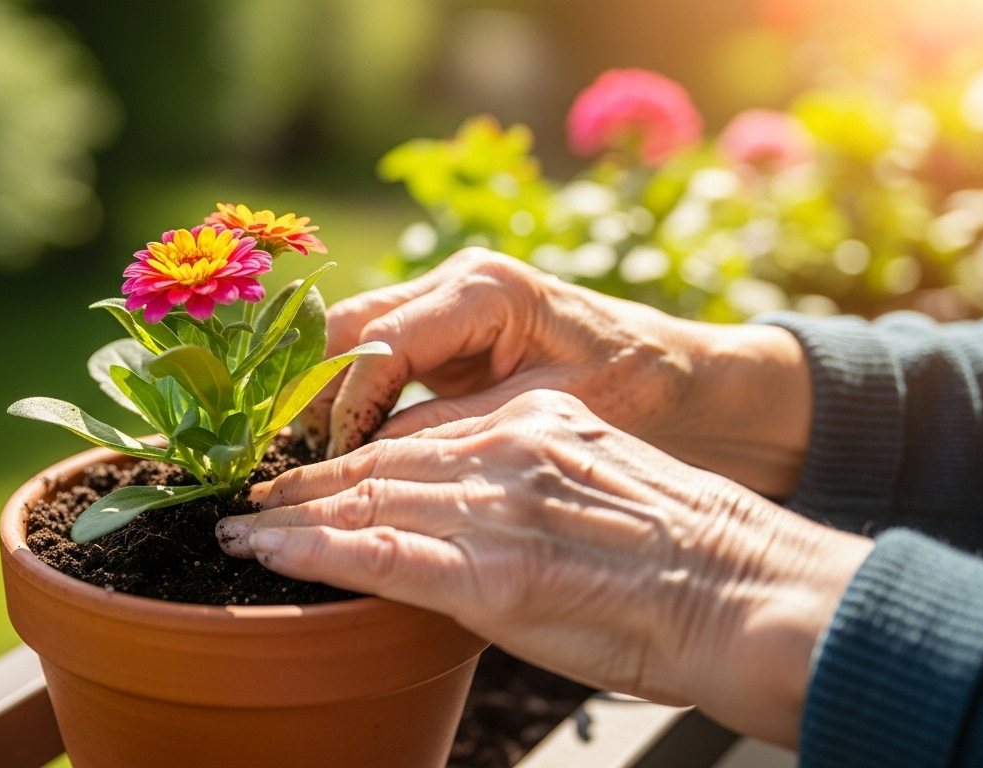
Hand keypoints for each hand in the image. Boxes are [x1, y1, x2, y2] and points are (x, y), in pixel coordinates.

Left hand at [222, 391, 872, 746]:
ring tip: (241, 531)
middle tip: (248, 497)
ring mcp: (493, 507)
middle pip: (376, 462)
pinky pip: (380, 553)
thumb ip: (531, 478)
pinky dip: (316, 553)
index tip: (303, 471)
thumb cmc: (688, 554)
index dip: (348, 454)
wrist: (746, 593)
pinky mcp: (491, 571)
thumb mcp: (601, 481)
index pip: (414, 437)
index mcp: (532, 423)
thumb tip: (475, 505)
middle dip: (303, 483)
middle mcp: (504, 450)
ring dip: (291, 518)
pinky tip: (270, 554)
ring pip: (365, 500)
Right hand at [305, 248, 812, 497]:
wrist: (684, 377)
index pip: (381, 340)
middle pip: (349, 326)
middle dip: (317, 391)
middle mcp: (457, 282)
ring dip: (329, 395)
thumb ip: (461, 427)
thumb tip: (372, 455)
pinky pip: (378, 358)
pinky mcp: (446, 333)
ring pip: (352, 339)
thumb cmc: (636, 389)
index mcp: (487, 289)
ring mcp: (446, 303)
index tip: (330, 461)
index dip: (346, 400)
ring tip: (312, 460)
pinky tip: (345, 448)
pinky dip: (356, 398)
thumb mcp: (551, 414)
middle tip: (297, 459)